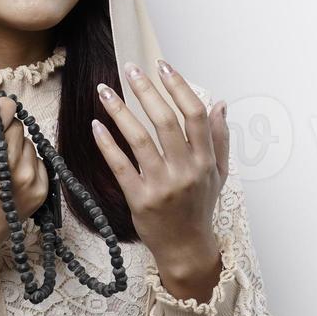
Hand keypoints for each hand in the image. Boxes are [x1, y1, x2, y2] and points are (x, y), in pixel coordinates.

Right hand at [0, 99, 49, 299]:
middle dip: (5, 131)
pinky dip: (28, 166)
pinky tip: (10, 178)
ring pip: (30, 143)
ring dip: (17, 149)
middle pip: (18, 125)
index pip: (7, 107)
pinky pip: (40, 163)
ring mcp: (26, 177)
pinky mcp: (39, 192)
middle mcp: (8, 160)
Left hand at [90, 59, 230, 300]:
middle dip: (146, 91)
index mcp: (205, 161)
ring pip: (139, 140)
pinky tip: (96, 125)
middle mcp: (185, 171)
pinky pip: (120, 166)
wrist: (186, 248)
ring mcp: (162, 185)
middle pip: (165, 121)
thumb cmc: (199, 207)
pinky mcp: (140, 199)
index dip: (179, 87)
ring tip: (104, 90)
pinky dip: (107, 144)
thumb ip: (219, 138)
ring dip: (120, 111)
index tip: (163, 67)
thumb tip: (220, 103)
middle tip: (130, 69)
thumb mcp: (218, 173)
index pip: (194, 115)